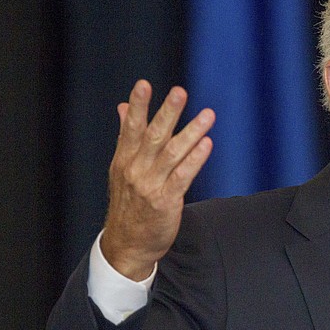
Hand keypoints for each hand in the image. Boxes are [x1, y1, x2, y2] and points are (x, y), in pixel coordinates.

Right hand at [102, 80, 213, 279]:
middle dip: (167, 112)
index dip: (138, 106)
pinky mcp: (166, 201)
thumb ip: (126, 138)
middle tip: (180, 91)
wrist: (127, 245)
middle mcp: (135, 170)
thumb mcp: (122, 170)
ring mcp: (150, 185)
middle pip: (154, 136)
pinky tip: (207, 144)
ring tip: (207, 115)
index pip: (131, 128)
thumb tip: (124, 108)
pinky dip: (195, 159)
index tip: (144, 84)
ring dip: (191, 132)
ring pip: (172, 153)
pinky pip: (183, 176)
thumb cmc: (129, 204)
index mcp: (124, 160)